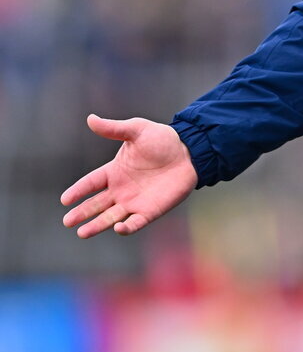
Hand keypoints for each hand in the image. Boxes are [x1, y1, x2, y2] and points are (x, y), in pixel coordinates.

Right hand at [61, 114, 197, 237]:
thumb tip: (90, 119)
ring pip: (110, 217)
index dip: (78, 191)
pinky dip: (126, 228)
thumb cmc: (162, 139)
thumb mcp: (136, 130)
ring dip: (97, 225)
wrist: (189, 152)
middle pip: (96, 204)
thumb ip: (114, 128)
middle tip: (67, 222)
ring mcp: (134, 202)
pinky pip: (135, 223)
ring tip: (82, 233)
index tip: (65, 200)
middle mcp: (121, 189)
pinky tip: (117, 228)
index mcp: (115, 171)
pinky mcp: (150, 211)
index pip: (90, 183)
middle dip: (82, 213)